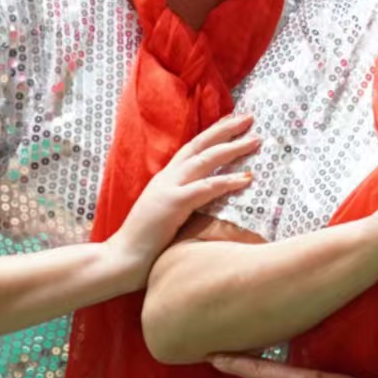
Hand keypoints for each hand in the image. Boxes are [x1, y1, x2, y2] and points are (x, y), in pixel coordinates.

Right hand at [105, 112, 259, 285]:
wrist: (121, 259)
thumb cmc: (147, 244)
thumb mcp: (168, 214)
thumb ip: (186, 201)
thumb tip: (211, 200)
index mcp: (166, 179)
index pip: (192, 148)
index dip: (212, 133)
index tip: (232, 119)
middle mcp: (167, 178)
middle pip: (200, 145)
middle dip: (226, 130)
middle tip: (250, 117)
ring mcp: (168, 189)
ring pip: (205, 160)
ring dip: (232, 148)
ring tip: (255, 139)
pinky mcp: (172, 204)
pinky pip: (205, 188)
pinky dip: (227, 181)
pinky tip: (247, 178)